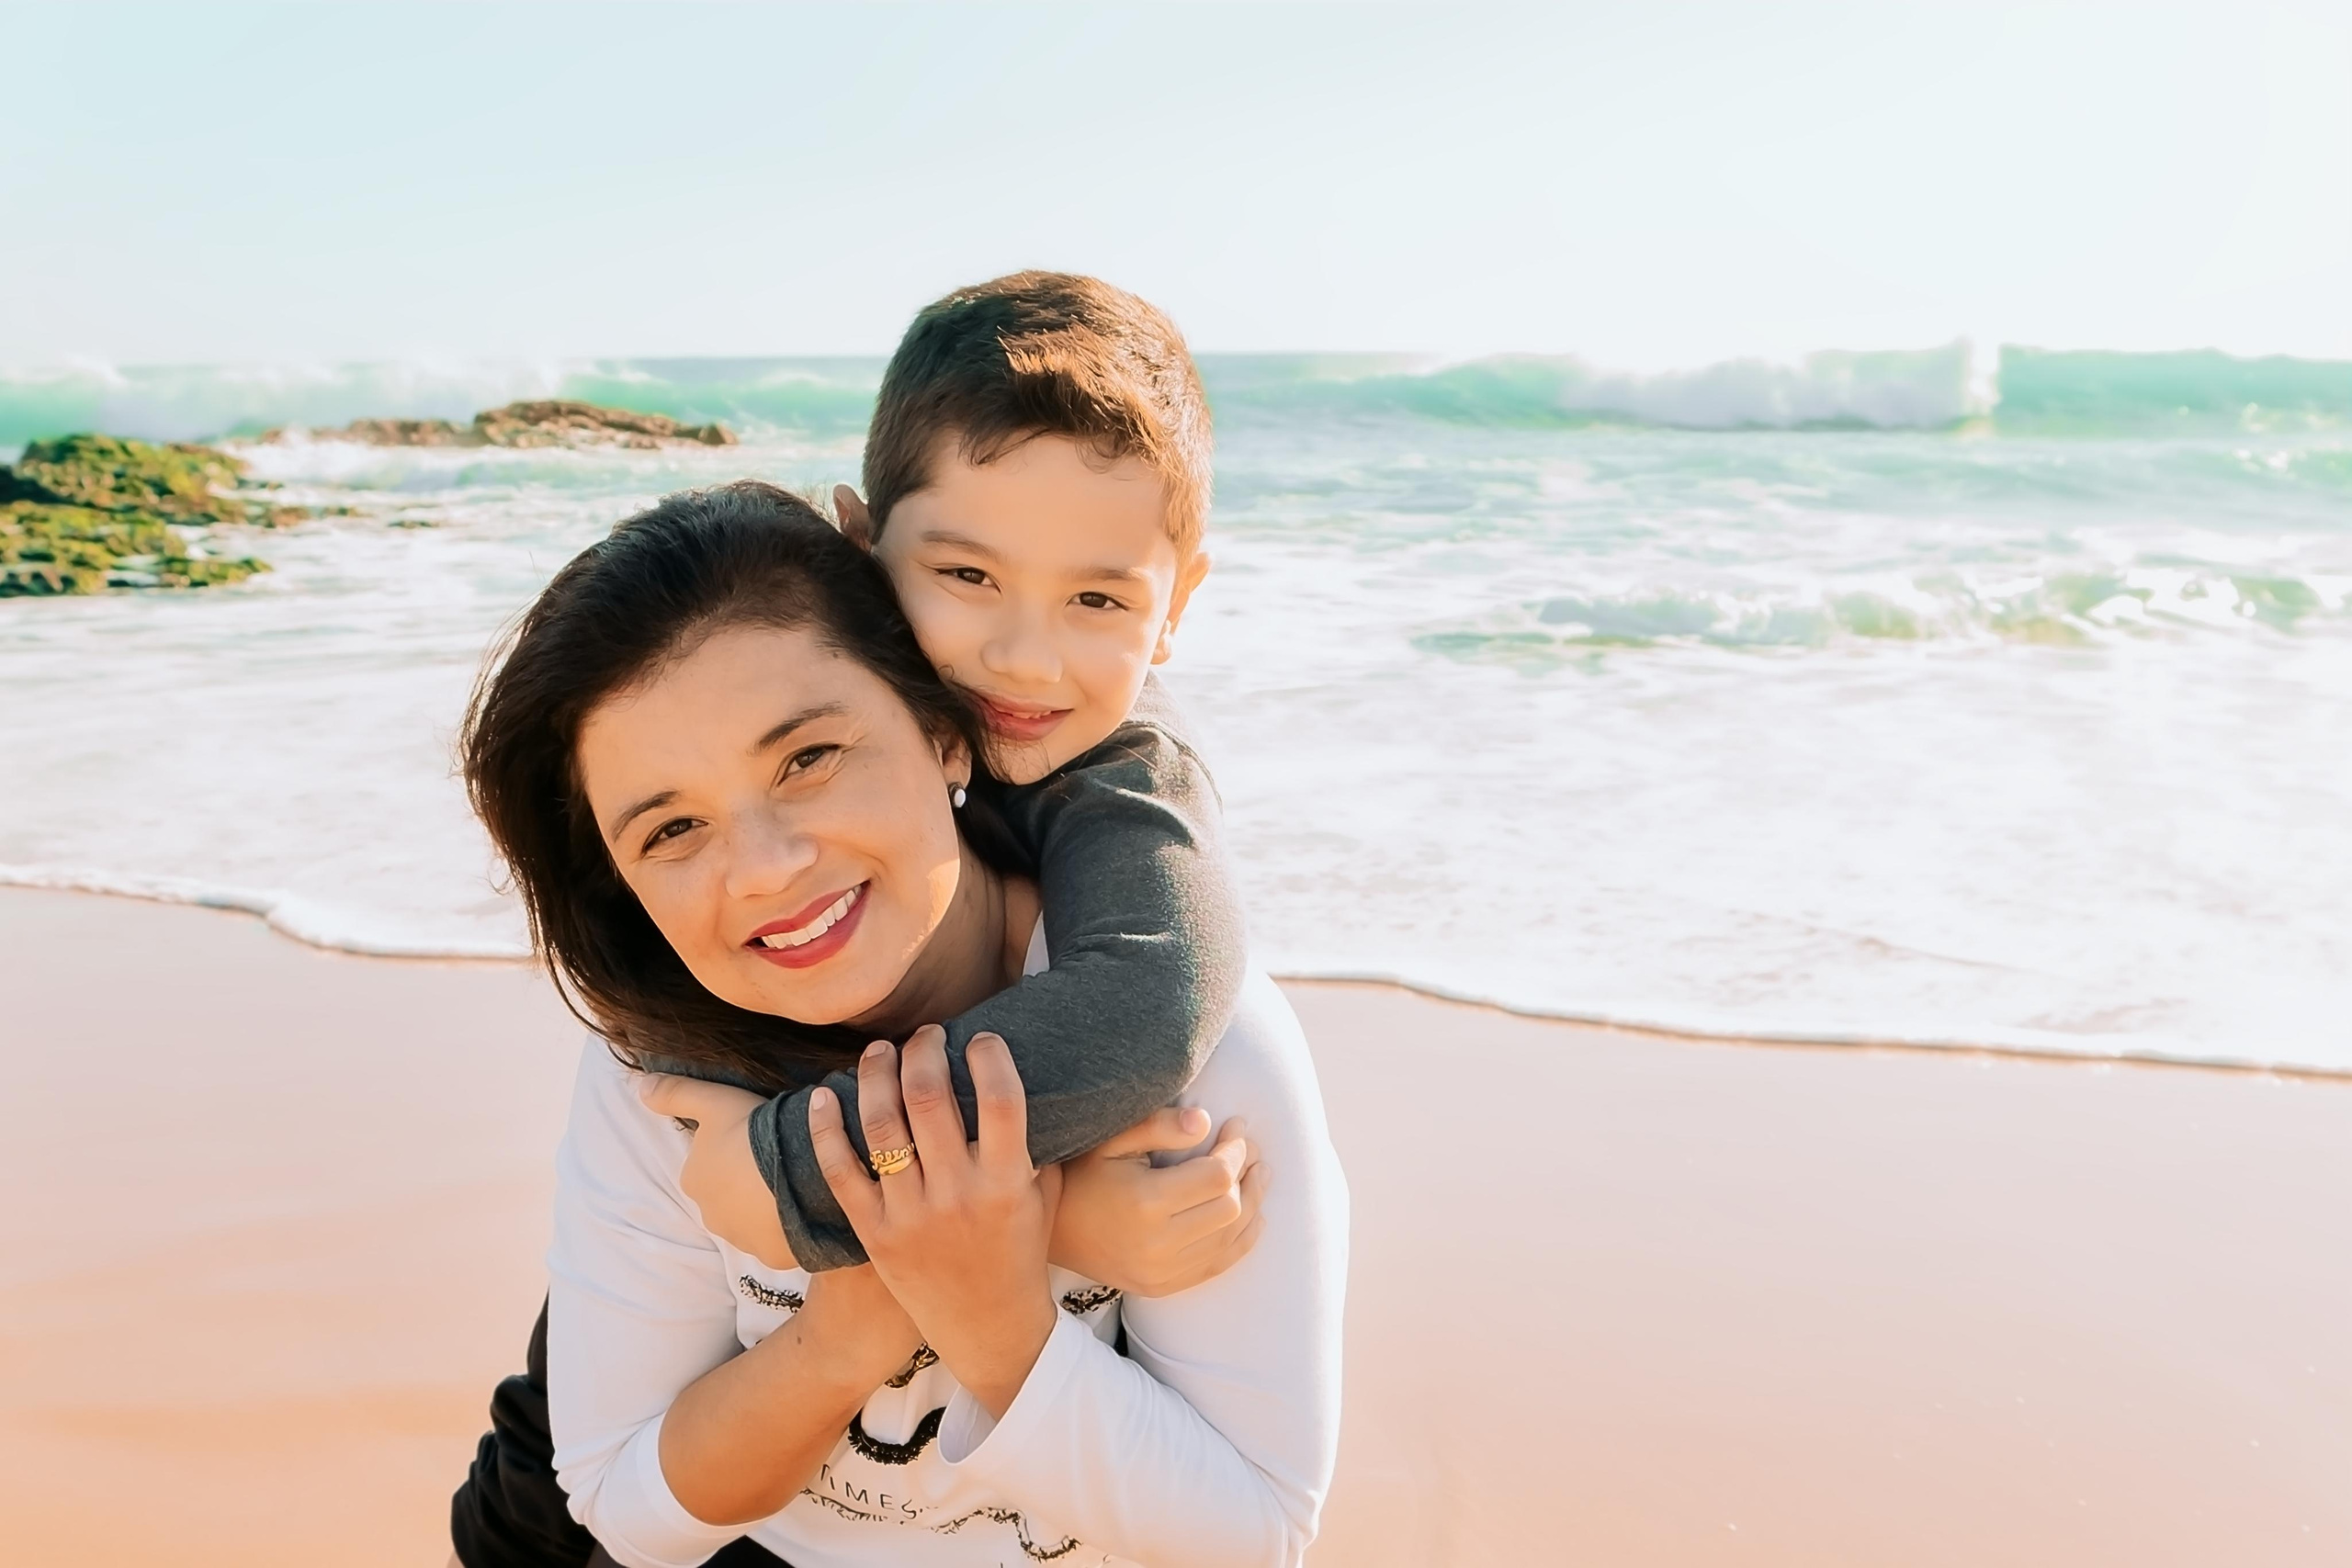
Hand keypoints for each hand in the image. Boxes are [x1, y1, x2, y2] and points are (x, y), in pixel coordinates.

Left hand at [638, 1074, 795, 1269]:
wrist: (801, 1170)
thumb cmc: (753, 1132)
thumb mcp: (713, 1101)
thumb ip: (675, 1094)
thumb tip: (641, 1088)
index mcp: (694, 1180)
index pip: (709, 1166)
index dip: (732, 1152)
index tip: (755, 1142)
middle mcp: (710, 1215)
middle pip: (727, 1196)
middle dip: (745, 1185)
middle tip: (775, 1163)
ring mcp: (741, 1239)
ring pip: (750, 1220)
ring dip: (764, 1207)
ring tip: (791, 1185)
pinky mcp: (770, 1255)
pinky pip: (775, 1239)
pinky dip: (783, 1228)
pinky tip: (801, 1208)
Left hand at [810, 1027, 1055, 1418]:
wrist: (988, 1330)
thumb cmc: (1021, 1255)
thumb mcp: (1045, 1197)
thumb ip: (1038, 1143)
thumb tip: (1025, 1078)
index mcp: (1007, 1183)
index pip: (1001, 1098)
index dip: (989, 1055)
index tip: (981, 1037)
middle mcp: (957, 1195)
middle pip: (930, 1098)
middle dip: (923, 1051)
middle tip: (924, 1035)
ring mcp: (911, 1215)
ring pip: (881, 1125)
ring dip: (875, 1075)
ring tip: (878, 1052)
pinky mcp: (875, 1233)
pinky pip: (841, 1171)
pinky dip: (827, 1129)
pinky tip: (824, 1095)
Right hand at [1053, 1108, 1265, 1296]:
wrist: (1052, 1232)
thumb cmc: (1083, 1175)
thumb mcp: (1112, 1139)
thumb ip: (1158, 1125)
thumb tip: (1205, 1120)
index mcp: (1146, 1202)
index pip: (1217, 1175)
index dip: (1236, 1148)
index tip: (1237, 1126)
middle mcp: (1158, 1244)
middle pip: (1231, 1208)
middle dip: (1248, 1173)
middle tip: (1250, 1149)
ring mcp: (1162, 1272)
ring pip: (1232, 1237)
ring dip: (1253, 1203)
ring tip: (1258, 1174)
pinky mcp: (1164, 1286)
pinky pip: (1219, 1264)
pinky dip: (1243, 1238)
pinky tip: (1252, 1214)